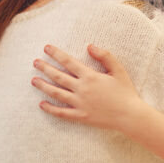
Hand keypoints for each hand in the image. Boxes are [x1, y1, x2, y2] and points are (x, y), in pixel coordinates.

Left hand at [31, 44, 148, 132]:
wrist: (130, 116)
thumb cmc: (125, 92)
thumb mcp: (119, 70)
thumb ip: (105, 56)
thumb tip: (90, 46)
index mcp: (90, 76)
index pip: (68, 62)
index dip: (56, 54)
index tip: (46, 48)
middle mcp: (82, 89)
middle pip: (58, 76)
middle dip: (45, 68)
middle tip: (35, 62)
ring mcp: (80, 104)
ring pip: (56, 93)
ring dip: (43, 86)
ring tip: (33, 80)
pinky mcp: (81, 116)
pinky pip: (61, 113)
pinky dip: (50, 109)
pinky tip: (41, 104)